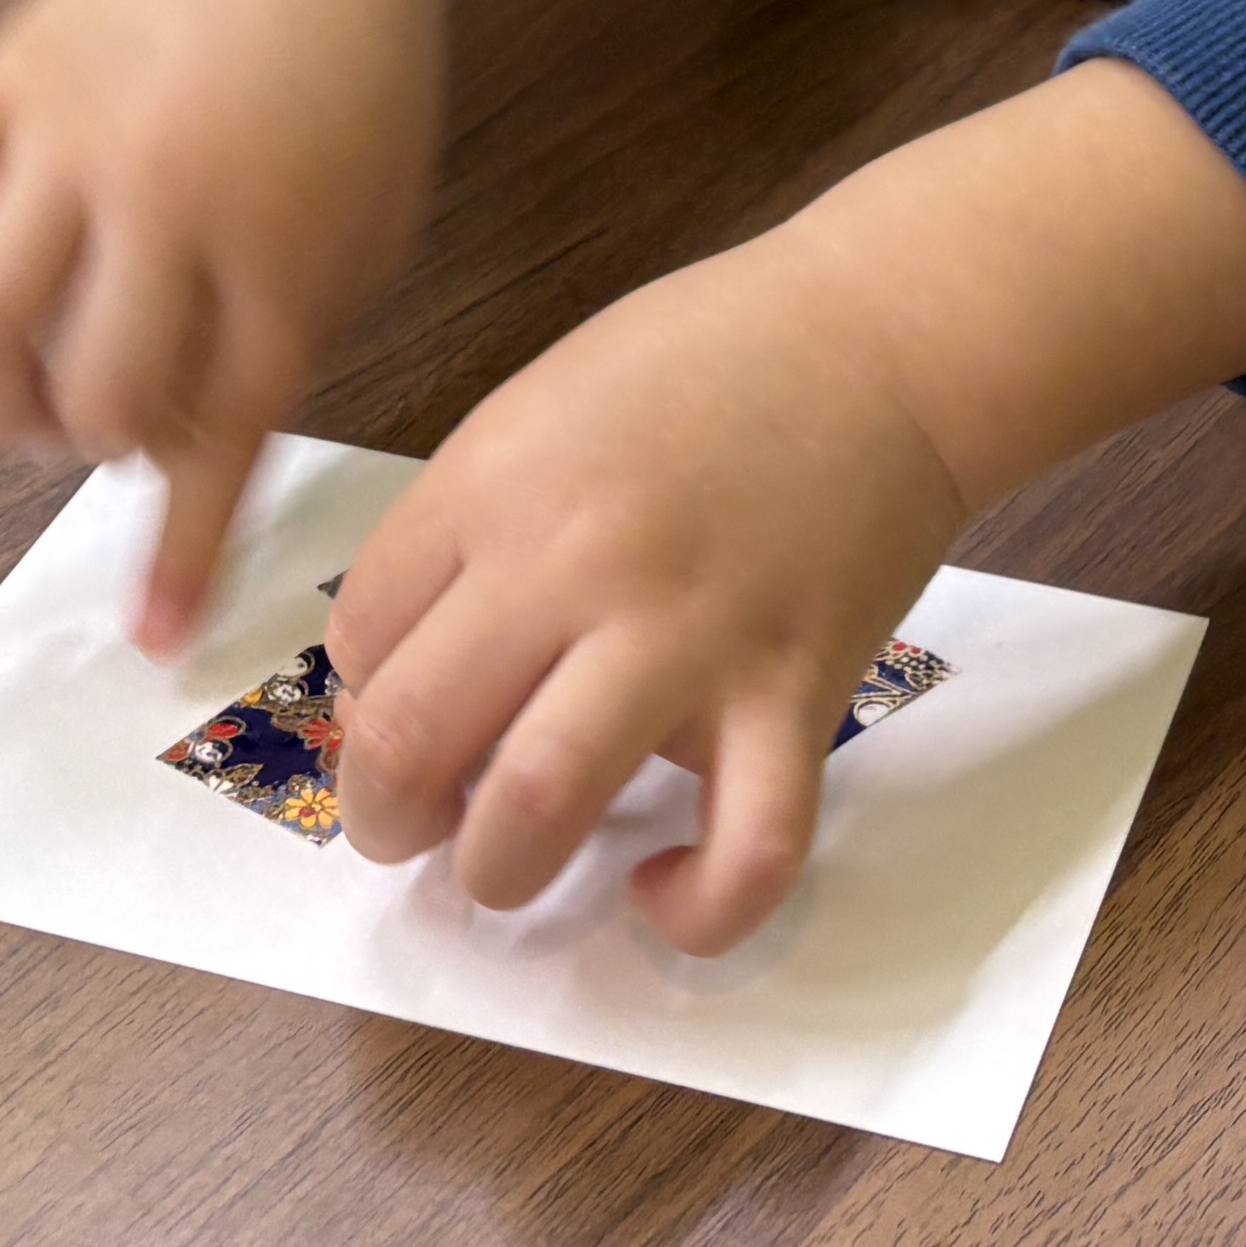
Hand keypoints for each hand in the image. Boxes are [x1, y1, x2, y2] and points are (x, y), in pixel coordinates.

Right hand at [0, 0, 454, 647]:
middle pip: (94, 388)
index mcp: (280, 244)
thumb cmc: (360, 62)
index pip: (216, 430)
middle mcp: (169, 201)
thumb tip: (195, 444)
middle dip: (93, 445)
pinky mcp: (6, 86)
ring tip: (20, 414)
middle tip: (104, 440)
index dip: (183, 538)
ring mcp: (73, 140)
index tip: (149, 635)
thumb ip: (297, 328)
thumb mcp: (379, 212)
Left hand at [328, 60, 1245, 952]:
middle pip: (413, 736)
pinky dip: (692, 910)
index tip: (399, 711)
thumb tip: (417, 662)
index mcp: (496, 481)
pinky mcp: (795, 693)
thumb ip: (473, 523)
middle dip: (385, 816)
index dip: (361, 699)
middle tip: (409, 825)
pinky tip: (660, 892)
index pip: (360, 638)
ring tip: (503, 863)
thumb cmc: (714, 360)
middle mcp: (574, 562)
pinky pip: (744, 851)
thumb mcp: (544, 402)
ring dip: (496, 872)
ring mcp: (687, 636)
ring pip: (539, 810)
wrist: (886, 336)